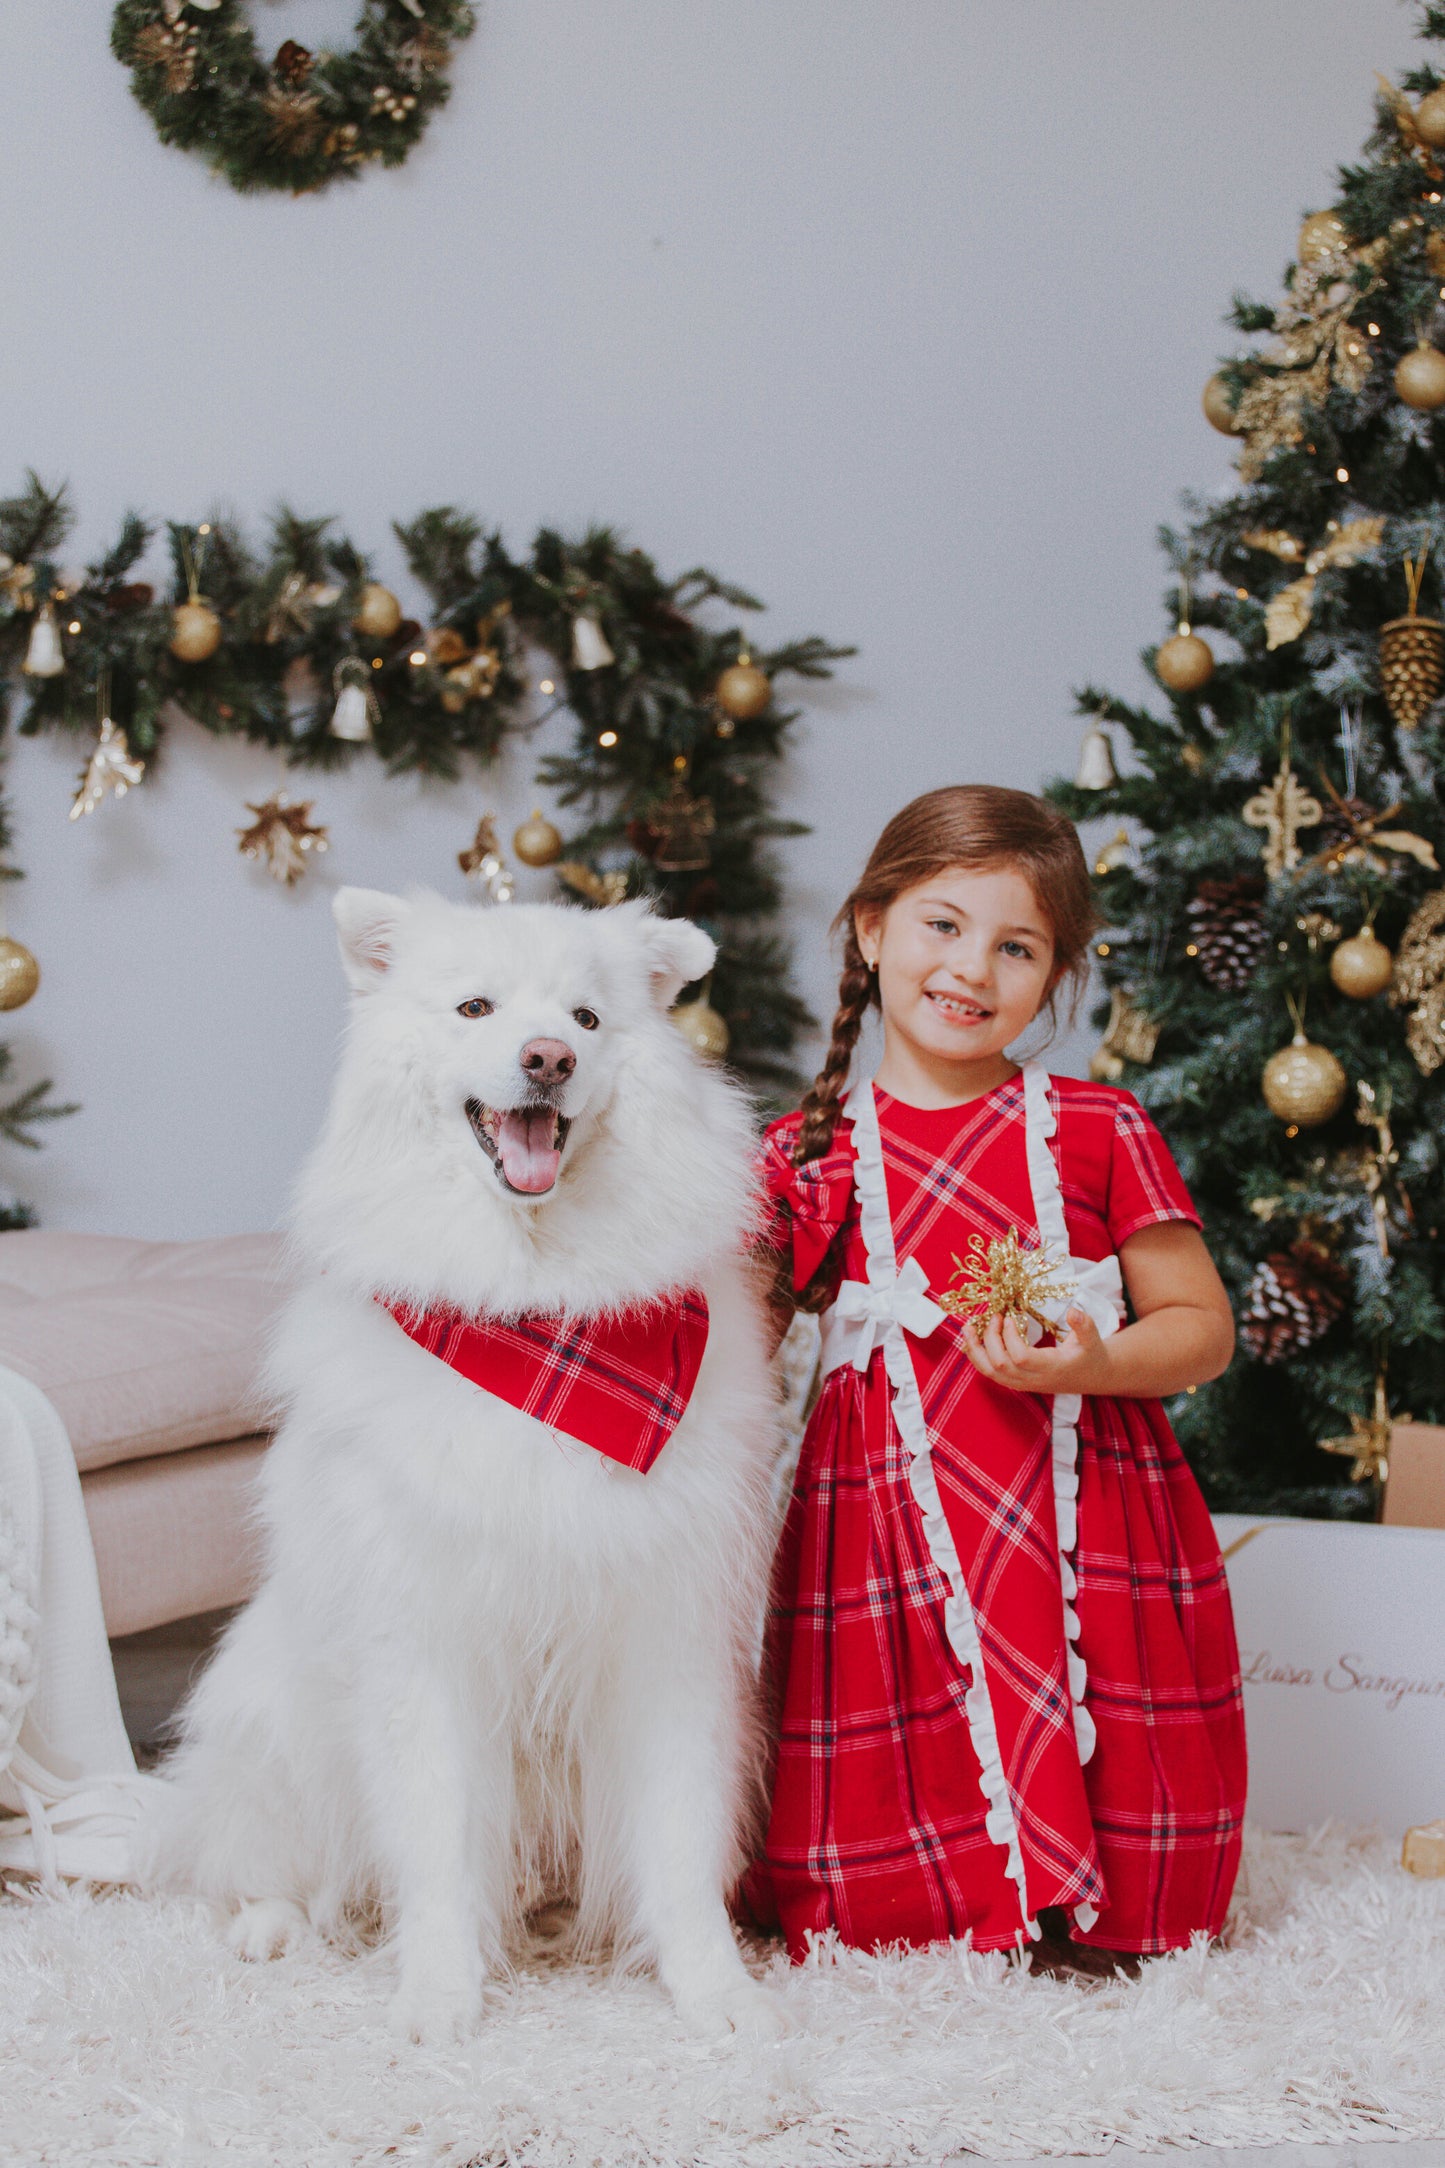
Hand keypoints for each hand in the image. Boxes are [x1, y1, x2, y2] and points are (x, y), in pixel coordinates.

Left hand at [961, 1305, 1109, 1395]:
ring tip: (967, 1327)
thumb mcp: (1093, 1338)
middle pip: (1001, 1365)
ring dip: (976, 1349)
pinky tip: (972, 1341)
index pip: (1021, 1358)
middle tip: (995, 1316)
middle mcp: (1034, 1379)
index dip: (1010, 1337)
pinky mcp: (1016, 1382)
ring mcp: (1023, 1384)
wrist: (1090, 1376)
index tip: (1010, 1317)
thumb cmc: (1090, 1354)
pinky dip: (978, 1357)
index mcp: (1051, 1368)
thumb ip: (1084, 1325)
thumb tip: (1073, 1311)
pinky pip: (991, 1374)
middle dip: (991, 1338)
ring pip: (990, 1373)